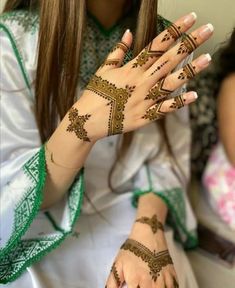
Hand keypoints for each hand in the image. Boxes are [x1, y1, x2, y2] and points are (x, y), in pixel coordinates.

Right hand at [66, 12, 212, 141]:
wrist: (88, 120)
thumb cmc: (95, 93)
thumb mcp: (104, 69)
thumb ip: (118, 51)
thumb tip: (128, 32)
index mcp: (131, 68)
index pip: (157, 45)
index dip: (174, 30)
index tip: (190, 18)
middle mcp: (141, 81)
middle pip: (169, 59)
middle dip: (189, 43)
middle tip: (208, 29)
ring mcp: (144, 99)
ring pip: (171, 83)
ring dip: (190, 70)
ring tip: (208, 58)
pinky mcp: (144, 116)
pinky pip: (164, 109)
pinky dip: (179, 103)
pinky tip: (194, 95)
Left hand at [105, 217, 177, 287]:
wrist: (148, 233)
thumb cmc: (131, 250)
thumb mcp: (117, 265)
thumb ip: (112, 284)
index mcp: (136, 280)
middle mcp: (151, 282)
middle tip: (140, 286)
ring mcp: (164, 279)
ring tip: (150, 285)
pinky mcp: (173, 275)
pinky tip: (162, 286)